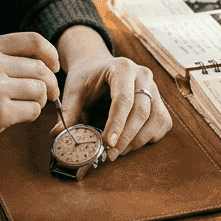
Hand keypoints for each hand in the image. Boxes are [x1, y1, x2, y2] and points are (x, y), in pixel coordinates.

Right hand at [0, 32, 59, 162]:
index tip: (53, 66)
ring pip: (40, 90)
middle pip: (40, 68)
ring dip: (39, 101)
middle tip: (49, 95)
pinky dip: (30, 115)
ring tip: (25, 107)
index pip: (33, 40)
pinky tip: (16, 118)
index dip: (50, 54)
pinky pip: (32, 111)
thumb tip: (39, 61)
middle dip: (50, 84)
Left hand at [56, 27, 171, 160]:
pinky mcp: (159, 100)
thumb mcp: (73, 91)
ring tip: (119, 151)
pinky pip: (163, 122)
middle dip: (127, 137)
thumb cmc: (87, 78)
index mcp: (121, 68)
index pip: (123, 99)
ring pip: (156, 118)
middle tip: (110, 154)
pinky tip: (132, 143)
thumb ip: (68, 112)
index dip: (117, 124)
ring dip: (139, 140)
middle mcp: (143, 75)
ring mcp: (155, 87)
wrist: (98, 66)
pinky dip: (151, 137)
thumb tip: (57, 134)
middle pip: (142, 111)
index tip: (108, 143)